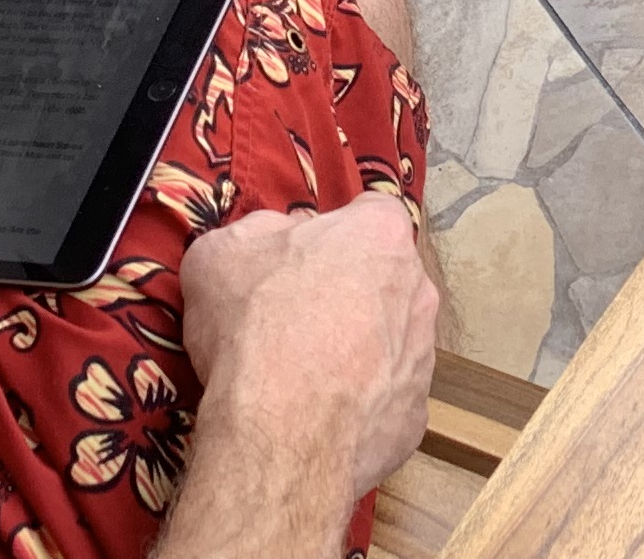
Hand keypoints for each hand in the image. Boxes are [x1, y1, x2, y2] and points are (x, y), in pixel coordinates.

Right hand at [180, 193, 441, 500]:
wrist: (280, 430)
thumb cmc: (254, 325)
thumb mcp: (221, 253)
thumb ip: (259, 232)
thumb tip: (279, 237)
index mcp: (380, 234)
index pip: (369, 214)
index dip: (332, 236)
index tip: (299, 262)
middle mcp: (417, 288)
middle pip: (385, 280)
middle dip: (350, 294)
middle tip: (298, 322)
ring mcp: (423, 356)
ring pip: (391, 342)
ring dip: (359, 352)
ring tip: (305, 379)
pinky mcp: (415, 417)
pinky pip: (387, 401)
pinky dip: (360, 407)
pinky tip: (320, 419)